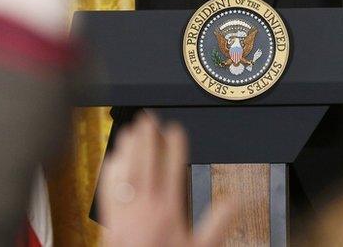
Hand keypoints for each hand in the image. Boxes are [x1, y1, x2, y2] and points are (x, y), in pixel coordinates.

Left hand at [100, 113, 232, 246]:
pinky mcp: (110, 224)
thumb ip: (219, 223)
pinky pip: (107, 191)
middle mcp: (144, 209)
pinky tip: (112, 161)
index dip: (174, 146)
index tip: (175, 129)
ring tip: (131, 131)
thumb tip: (235, 199)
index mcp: (168, 212)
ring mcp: (124, 215)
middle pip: (144, 164)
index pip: (171, 169)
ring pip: (124, 174)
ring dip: (128, 150)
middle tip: (149, 118)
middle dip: (147, 139)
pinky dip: (110, 172)